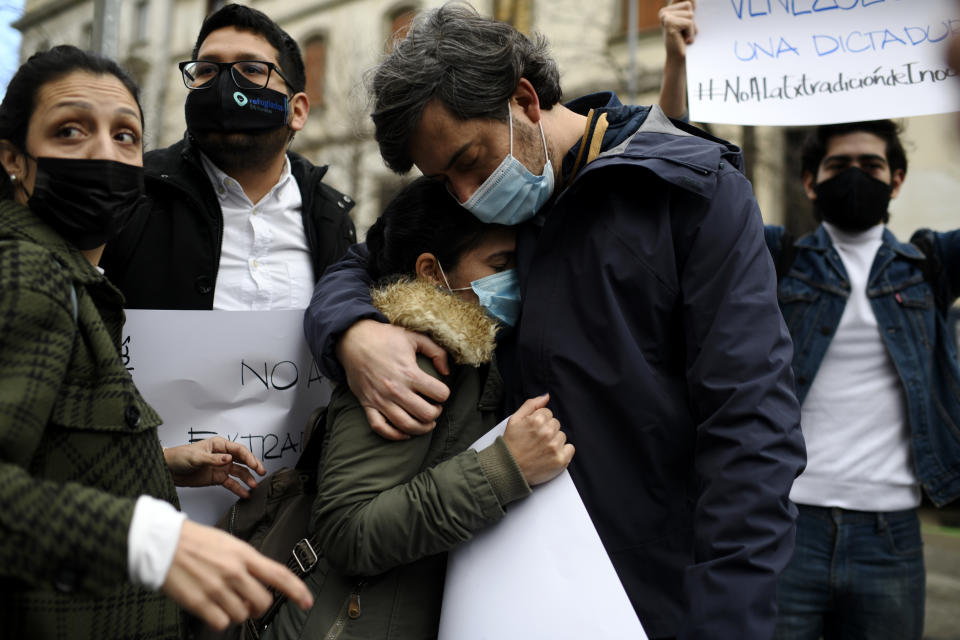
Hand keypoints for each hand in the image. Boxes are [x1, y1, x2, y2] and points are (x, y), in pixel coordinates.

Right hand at [162, 521, 312, 631]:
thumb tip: (260, 579)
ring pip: (242, 614)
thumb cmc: (194, 541)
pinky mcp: (200, 602)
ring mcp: (217, 588)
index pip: (279, 574)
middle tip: (248, 602)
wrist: (162, 542)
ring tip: (223, 600)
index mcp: (244, 554)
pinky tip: (212, 608)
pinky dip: (219, 620)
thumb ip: (247, 561)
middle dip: (258, 606)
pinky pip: (221, 623)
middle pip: (263, 601)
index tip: (306, 601)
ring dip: (236, 612)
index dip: (297, 590)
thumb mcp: (229, 543)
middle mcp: (234, 571)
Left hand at [164, 437, 265, 498]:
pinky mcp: (217, 478)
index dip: (249, 456)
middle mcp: (223, 455)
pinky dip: (238, 488)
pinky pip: (231, 483)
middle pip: (242, 460)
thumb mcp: (195, 457)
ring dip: (247, 479)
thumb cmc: (179, 457)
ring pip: (239, 472)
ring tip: (254, 486)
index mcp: (219, 445)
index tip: (256, 464)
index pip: (238, 450)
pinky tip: (245, 493)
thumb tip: (228, 459)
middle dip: (253, 466)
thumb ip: (213, 459)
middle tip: (262, 472)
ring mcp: (221, 467)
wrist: (168, 470)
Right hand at [337, 319, 450, 440]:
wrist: (353, 339)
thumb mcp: (414, 336)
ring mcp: (380, 399)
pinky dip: (394, 435)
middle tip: (435, 407)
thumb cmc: (385, 337)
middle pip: (426, 414)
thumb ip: (436, 351)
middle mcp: (396, 389)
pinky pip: (380, 428)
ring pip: (406, 426)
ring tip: (426, 422)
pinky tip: (405, 433)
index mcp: (409, 372)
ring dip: (421, 428)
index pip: (440, 393)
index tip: (441, 391)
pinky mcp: (367, 404)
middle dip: (436, 413)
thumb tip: (447, 371)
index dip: (444, 394)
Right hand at [502, 394, 574, 485]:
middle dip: (547, 430)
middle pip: (556, 424)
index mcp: (536, 420)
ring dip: (554, 441)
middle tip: (536, 441)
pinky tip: (550, 455)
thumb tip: (546, 396)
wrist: (509, 470)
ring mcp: (554, 446)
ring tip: (541, 449)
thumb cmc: (511, 445)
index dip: (539, 422)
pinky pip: (570, 448)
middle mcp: (547, 432)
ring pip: (562, 436)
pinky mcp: (561, 459)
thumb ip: (531, 405)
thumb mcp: (515, 420)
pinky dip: (563, 452)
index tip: (533, 431)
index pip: (548, 413)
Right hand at [660, 0, 697, 60]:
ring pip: (690, 14)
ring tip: (683, 36)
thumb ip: (690, 7)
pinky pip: (689, 22)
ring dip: (691, 27)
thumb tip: (692, 0)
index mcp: (666, 9)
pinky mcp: (669, 23)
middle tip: (683, 32)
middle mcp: (663, 12)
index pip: (687, 2)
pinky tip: (683, 39)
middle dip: (691, 20)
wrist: (678, 58)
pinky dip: (690, 32)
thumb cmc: (684, 40)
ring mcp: (665, 17)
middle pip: (689, 5)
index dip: (691, 11)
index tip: (685, 25)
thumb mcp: (688, 20)